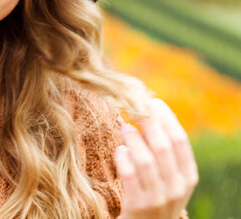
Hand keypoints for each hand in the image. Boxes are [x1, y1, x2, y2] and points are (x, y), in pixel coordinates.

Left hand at [114, 98, 197, 218]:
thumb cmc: (156, 197)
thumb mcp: (169, 178)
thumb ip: (164, 153)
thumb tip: (150, 114)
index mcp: (188, 177)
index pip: (180, 140)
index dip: (167, 117)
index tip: (153, 101)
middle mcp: (177, 188)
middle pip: (162, 146)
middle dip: (147, 122)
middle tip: (133, 107)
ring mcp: (158, 199)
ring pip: (145, 160)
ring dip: (133, 138)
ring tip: (124, 127)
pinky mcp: (138, 206)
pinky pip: (129, 175)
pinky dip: (123, 158)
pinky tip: (119, 150)